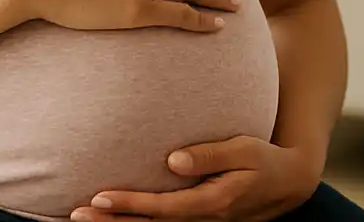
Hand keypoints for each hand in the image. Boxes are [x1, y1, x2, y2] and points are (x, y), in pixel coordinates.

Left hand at [72, 136, 320, 221]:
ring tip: (82, 219)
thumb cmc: (264, 159)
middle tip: (76, 216)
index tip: (99, 198)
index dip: (131, 206)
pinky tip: (114, 221)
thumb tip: (172, 161)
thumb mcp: (245, 149)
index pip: (163, 209)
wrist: (287, 183)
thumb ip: (210, 154)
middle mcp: (204, 221)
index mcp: (214, 203)